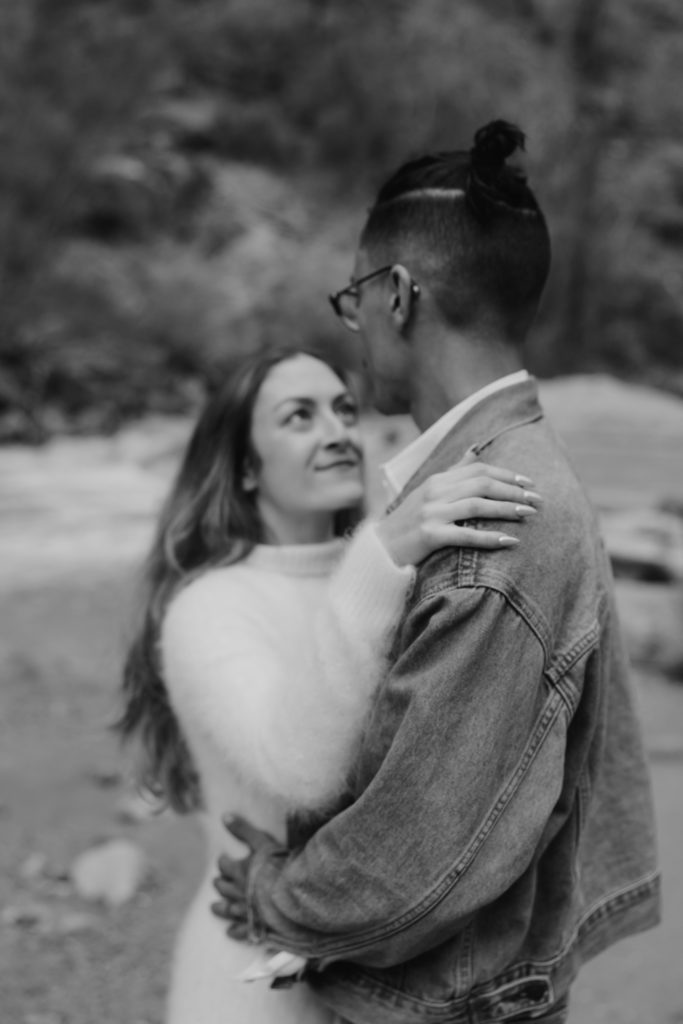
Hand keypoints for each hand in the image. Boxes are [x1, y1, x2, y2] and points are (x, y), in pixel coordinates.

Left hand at [211, 815, 278, 941]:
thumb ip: (243, 830)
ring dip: (220, 908)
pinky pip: (241, 931)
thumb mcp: (261, 842)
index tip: (223, 858)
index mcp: (239, 872)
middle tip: (217, 881)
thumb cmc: (278, 866)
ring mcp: (245, 911)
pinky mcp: (255, 927)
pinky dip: (234, 930)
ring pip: (227, 910)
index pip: (224, 865)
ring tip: (213, 907)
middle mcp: (238, 892)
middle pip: (223, 887)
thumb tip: (223, 816)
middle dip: (220, 883)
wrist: (293, 896)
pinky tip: (229, 932)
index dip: (223, 861)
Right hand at [375, 451, 541, 566]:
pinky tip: (509, 541)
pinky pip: (466, 534)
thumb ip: (454, 471)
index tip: (529, 483)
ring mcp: (431, 512)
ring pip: (477, 505)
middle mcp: (434, 492)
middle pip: (482, 484)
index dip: (507, 475)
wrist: (379, 549)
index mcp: (437, 480)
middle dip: (513, 491)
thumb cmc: (408, 522)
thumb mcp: (428, 491)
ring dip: (507, 509)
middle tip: (537, 501)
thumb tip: (476, 449)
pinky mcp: (429, 535)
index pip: (478, 469)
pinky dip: (490, 537)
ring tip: (529, 516)